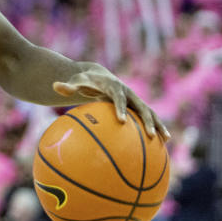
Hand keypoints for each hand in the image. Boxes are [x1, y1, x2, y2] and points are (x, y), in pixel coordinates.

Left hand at [53, 68, 170, 139]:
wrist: (97, 75)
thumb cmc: (84, 81)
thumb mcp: (75, 82)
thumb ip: (67, 85)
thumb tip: (55, 87)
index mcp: (113, 86)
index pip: (118, 97)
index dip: (120, 108)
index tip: (122, 121)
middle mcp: (127, 93)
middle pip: (141, 106)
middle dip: (146, 120)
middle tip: (150, 135)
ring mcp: (134, 99)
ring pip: (149, 112)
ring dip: (158, 125)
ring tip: (166, 140)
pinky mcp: (136, 106)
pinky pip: (147, 118)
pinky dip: (155, 128)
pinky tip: (161, 144)